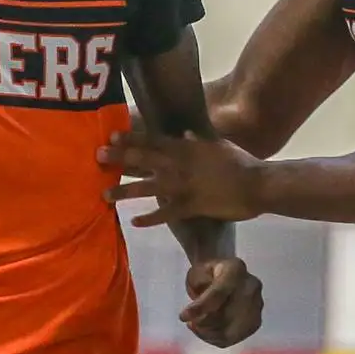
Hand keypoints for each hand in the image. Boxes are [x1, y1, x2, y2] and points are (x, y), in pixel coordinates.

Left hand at [98, 129, 262, 226]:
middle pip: (143, 159)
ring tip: (105, 194)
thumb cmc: (239, 162)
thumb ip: (198, 139)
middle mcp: (179, 164)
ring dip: (124, 190)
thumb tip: (185, 132)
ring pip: (147, 187)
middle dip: (119, 158)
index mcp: (185, 147)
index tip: (111, 136)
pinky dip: (149, 218)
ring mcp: (182, 186)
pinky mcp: (190, 206)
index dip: (131, 138)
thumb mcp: (218, 145)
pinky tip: (134, 221)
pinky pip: (164, 213)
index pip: (152, 139)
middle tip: (97, 157)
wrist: (256, 184)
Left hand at [181, 258, 262, 347]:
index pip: (218, 293)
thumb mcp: (198, 271)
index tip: (183, 317)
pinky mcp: (255, 322)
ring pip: (231, 331)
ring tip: (196, 327)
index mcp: (236, 269)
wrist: (226, 275)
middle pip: (226, 315)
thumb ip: (198, 285)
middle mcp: (251, 287)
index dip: (200, 307)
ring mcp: (257, 305)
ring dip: (209, 334)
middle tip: (190, 323)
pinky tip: (205, 332)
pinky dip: (216, 339)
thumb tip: (199, 310)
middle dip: (203, 323)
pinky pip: (233, 338)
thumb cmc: (208, 273)